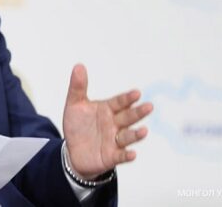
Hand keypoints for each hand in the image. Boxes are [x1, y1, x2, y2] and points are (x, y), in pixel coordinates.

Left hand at [62, 64, 152, 178]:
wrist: (72, 151)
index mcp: (107, 109)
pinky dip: (126, 155)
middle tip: (149, 106)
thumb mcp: (75, 104)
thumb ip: (78, 87)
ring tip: (143, 131)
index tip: (137, 93)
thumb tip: (78, 65)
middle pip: (128, 117)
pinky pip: (120, 156)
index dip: (127, 98)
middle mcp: (114, 124)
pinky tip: (132, 154)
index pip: (119, 102)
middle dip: (138, 112)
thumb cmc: (78, 125)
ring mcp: (114, 140)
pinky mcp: (111, 156)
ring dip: (136, 134)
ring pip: (127, 136)